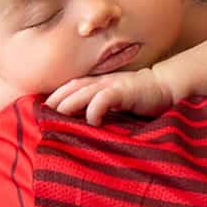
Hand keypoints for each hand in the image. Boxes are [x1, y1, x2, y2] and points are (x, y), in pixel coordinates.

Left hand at [44, 67, 174, 125]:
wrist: (165, 86)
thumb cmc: (139, 97)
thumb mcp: (115, 101)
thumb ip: (100, 107)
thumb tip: (82, 125)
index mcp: (97, 83)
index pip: (69, 87)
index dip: (54, 96)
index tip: (41, 111)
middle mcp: (101, 82)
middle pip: (70, 88)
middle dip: (54, 101)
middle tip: (41, 116)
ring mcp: (112, 85)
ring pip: (82, 91)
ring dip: (67, 104)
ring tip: (56, 117)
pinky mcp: (124, 91)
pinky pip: (103, 98)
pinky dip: (94, 109)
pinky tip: (91, 121)